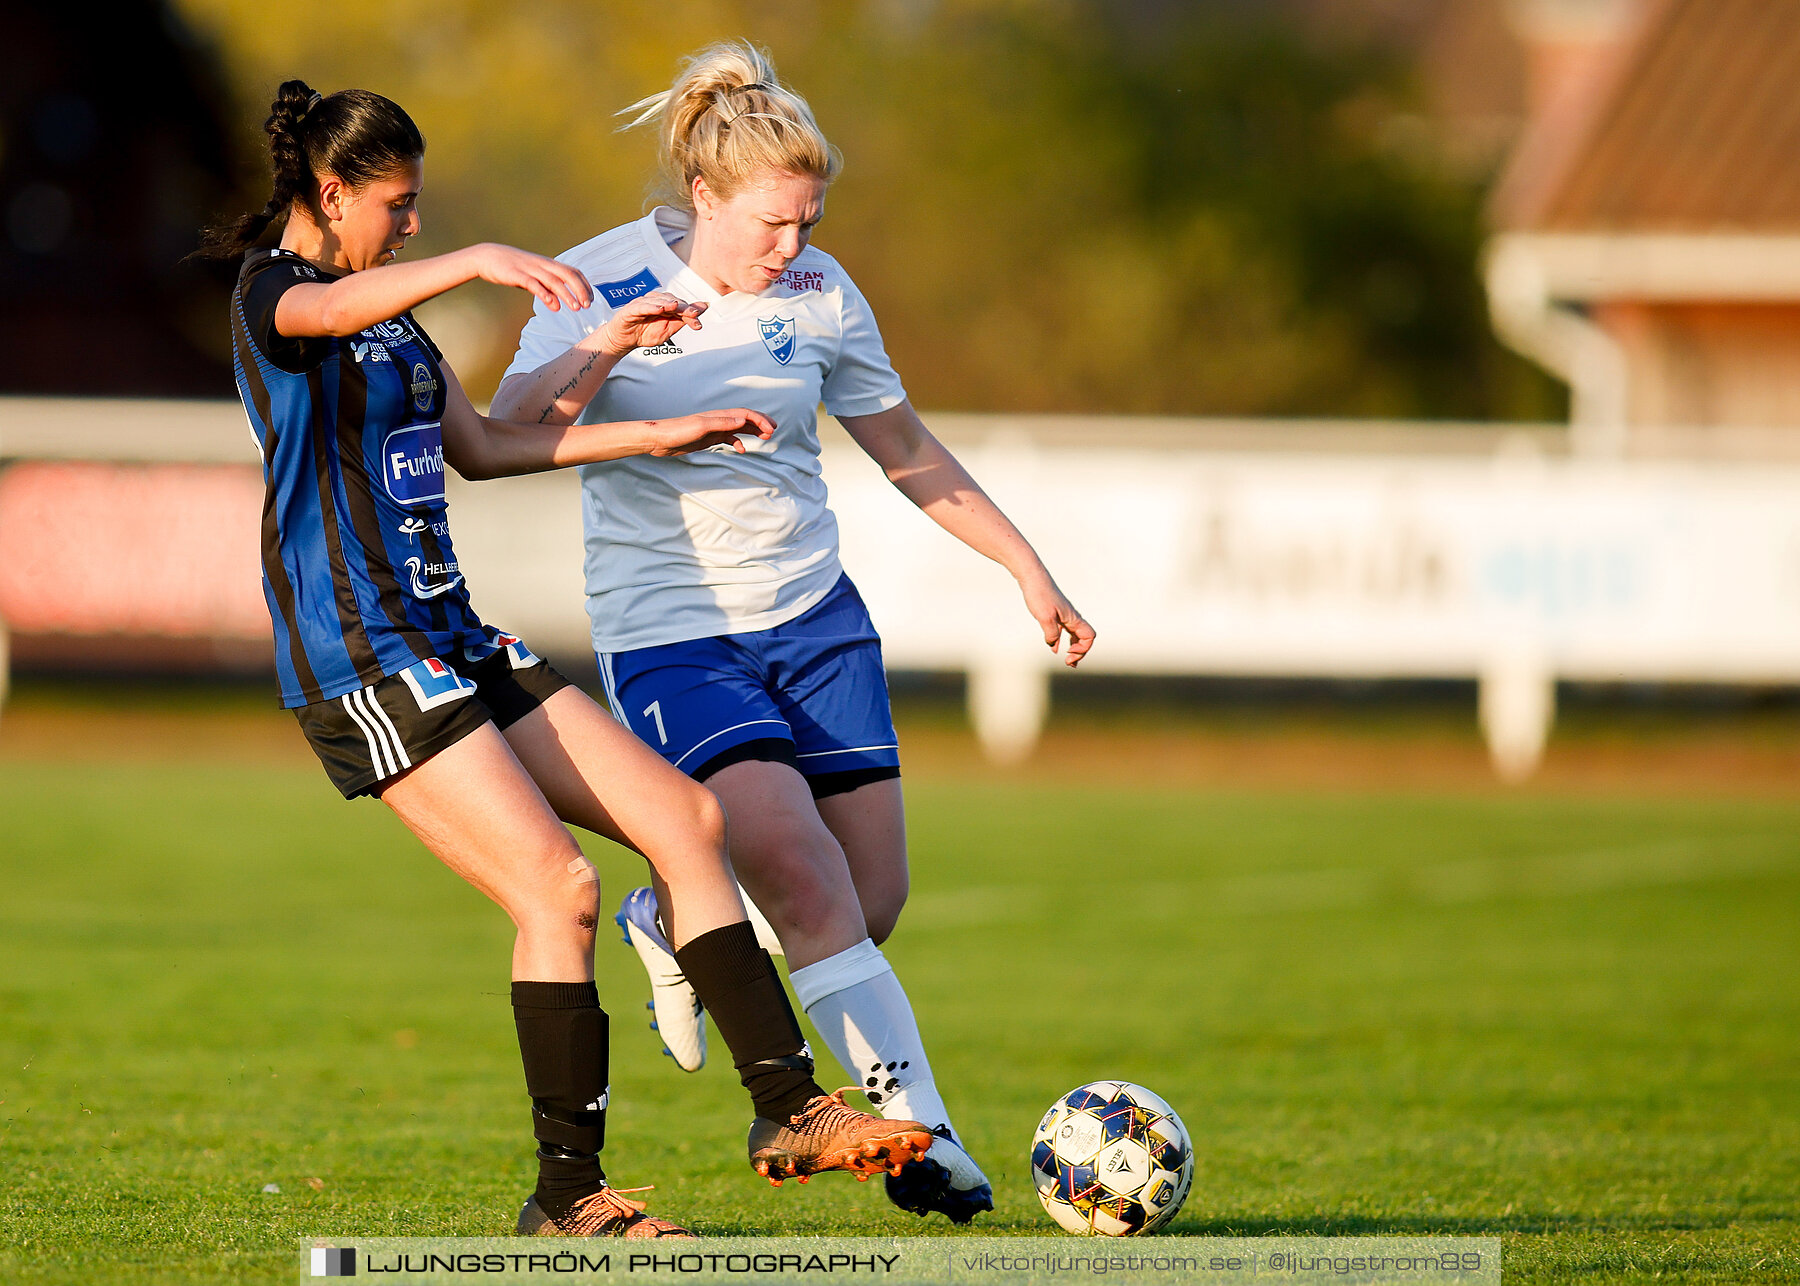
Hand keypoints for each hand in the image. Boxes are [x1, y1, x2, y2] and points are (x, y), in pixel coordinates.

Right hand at [468, 243, 591, 312]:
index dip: (584, 284)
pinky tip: (553, 305)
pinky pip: (534, 284)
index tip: (591, 298)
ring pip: (554, 280)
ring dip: (567, 294)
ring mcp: (530, 269)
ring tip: (576, 308)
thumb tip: (557, 303)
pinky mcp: (517, 275)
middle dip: (581, 290)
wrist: (487, 256)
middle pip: (567, 275)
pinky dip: (545, 294)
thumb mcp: (532, 275)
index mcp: (547, 264)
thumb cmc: (511, 268)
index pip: (572, 271)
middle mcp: (542, 265)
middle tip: (588, 305)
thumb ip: (545, 287)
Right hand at [597, 291, 708, 355]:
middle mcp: (654, 301)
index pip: (681, 306)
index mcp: (665, 306)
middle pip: (671, 300)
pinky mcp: (631, 309)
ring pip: (657, 300)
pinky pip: (642, 306)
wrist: (624, 340)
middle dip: (683, 308)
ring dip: (668, 303)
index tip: (698, 323)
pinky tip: (660, 309)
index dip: (691, 312)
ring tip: (677, 306)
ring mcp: (642, 304)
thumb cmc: (644, 333)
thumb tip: (703, 308)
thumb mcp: (667, 331)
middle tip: (693, 314)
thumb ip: (683, 320)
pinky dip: (651, 307)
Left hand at [646, 408, 776, 456]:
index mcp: (718, 416)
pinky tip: (740, 449)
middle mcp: (717, 420)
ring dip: (752, 431)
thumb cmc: (676, 431)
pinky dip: (737, 442)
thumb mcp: (700, 427)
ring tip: (765, 437)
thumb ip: (721, 423)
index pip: (744, 415)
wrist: (659, 439)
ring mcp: (713, 429)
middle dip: (760, 423)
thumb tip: (741, 420)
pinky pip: (727, 439)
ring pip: (738, 428)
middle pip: (744, 419)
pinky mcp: (707, 438)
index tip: (770, 429)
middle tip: (773, 430)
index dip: (759, 420)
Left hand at [1021, 572, 1094, 667]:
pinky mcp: (1055, 613)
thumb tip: (1053, 647)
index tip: (1067, 652)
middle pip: (1084, 638)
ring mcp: (1064, 615)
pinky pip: (1064, 630)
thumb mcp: (1044, 618)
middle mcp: (1072, 617)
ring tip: (1068, 660)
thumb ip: (1051, 634)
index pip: (1089, 637)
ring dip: (1074, 648)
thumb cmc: (1039, 595)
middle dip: (1079, 652)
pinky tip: (1055, 647)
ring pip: (1075, 635)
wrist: (1032, 577)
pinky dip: (1062, 641)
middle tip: (1069, 663)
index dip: (1082, 649)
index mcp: (1073, 618)